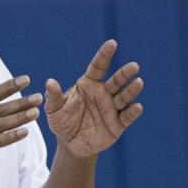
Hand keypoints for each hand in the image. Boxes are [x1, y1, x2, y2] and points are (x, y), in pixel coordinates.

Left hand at [44, 39, 143, 156]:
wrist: (70, 143)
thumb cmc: (62, 122)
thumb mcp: (54, 110)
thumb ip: (53, 96)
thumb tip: (49, 82)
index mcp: (88, 84)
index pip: (98, 67)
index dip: (105, 55)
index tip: (112, 43)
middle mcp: (103, 93)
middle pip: (116, 81)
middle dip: (125, 73)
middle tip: (133, 66)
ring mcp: (112, 108)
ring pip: (124, 97)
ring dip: (132, 90)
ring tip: (138, 82)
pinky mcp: (118, 124)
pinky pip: (127, 116)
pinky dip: (133, 112)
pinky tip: (137, 107)